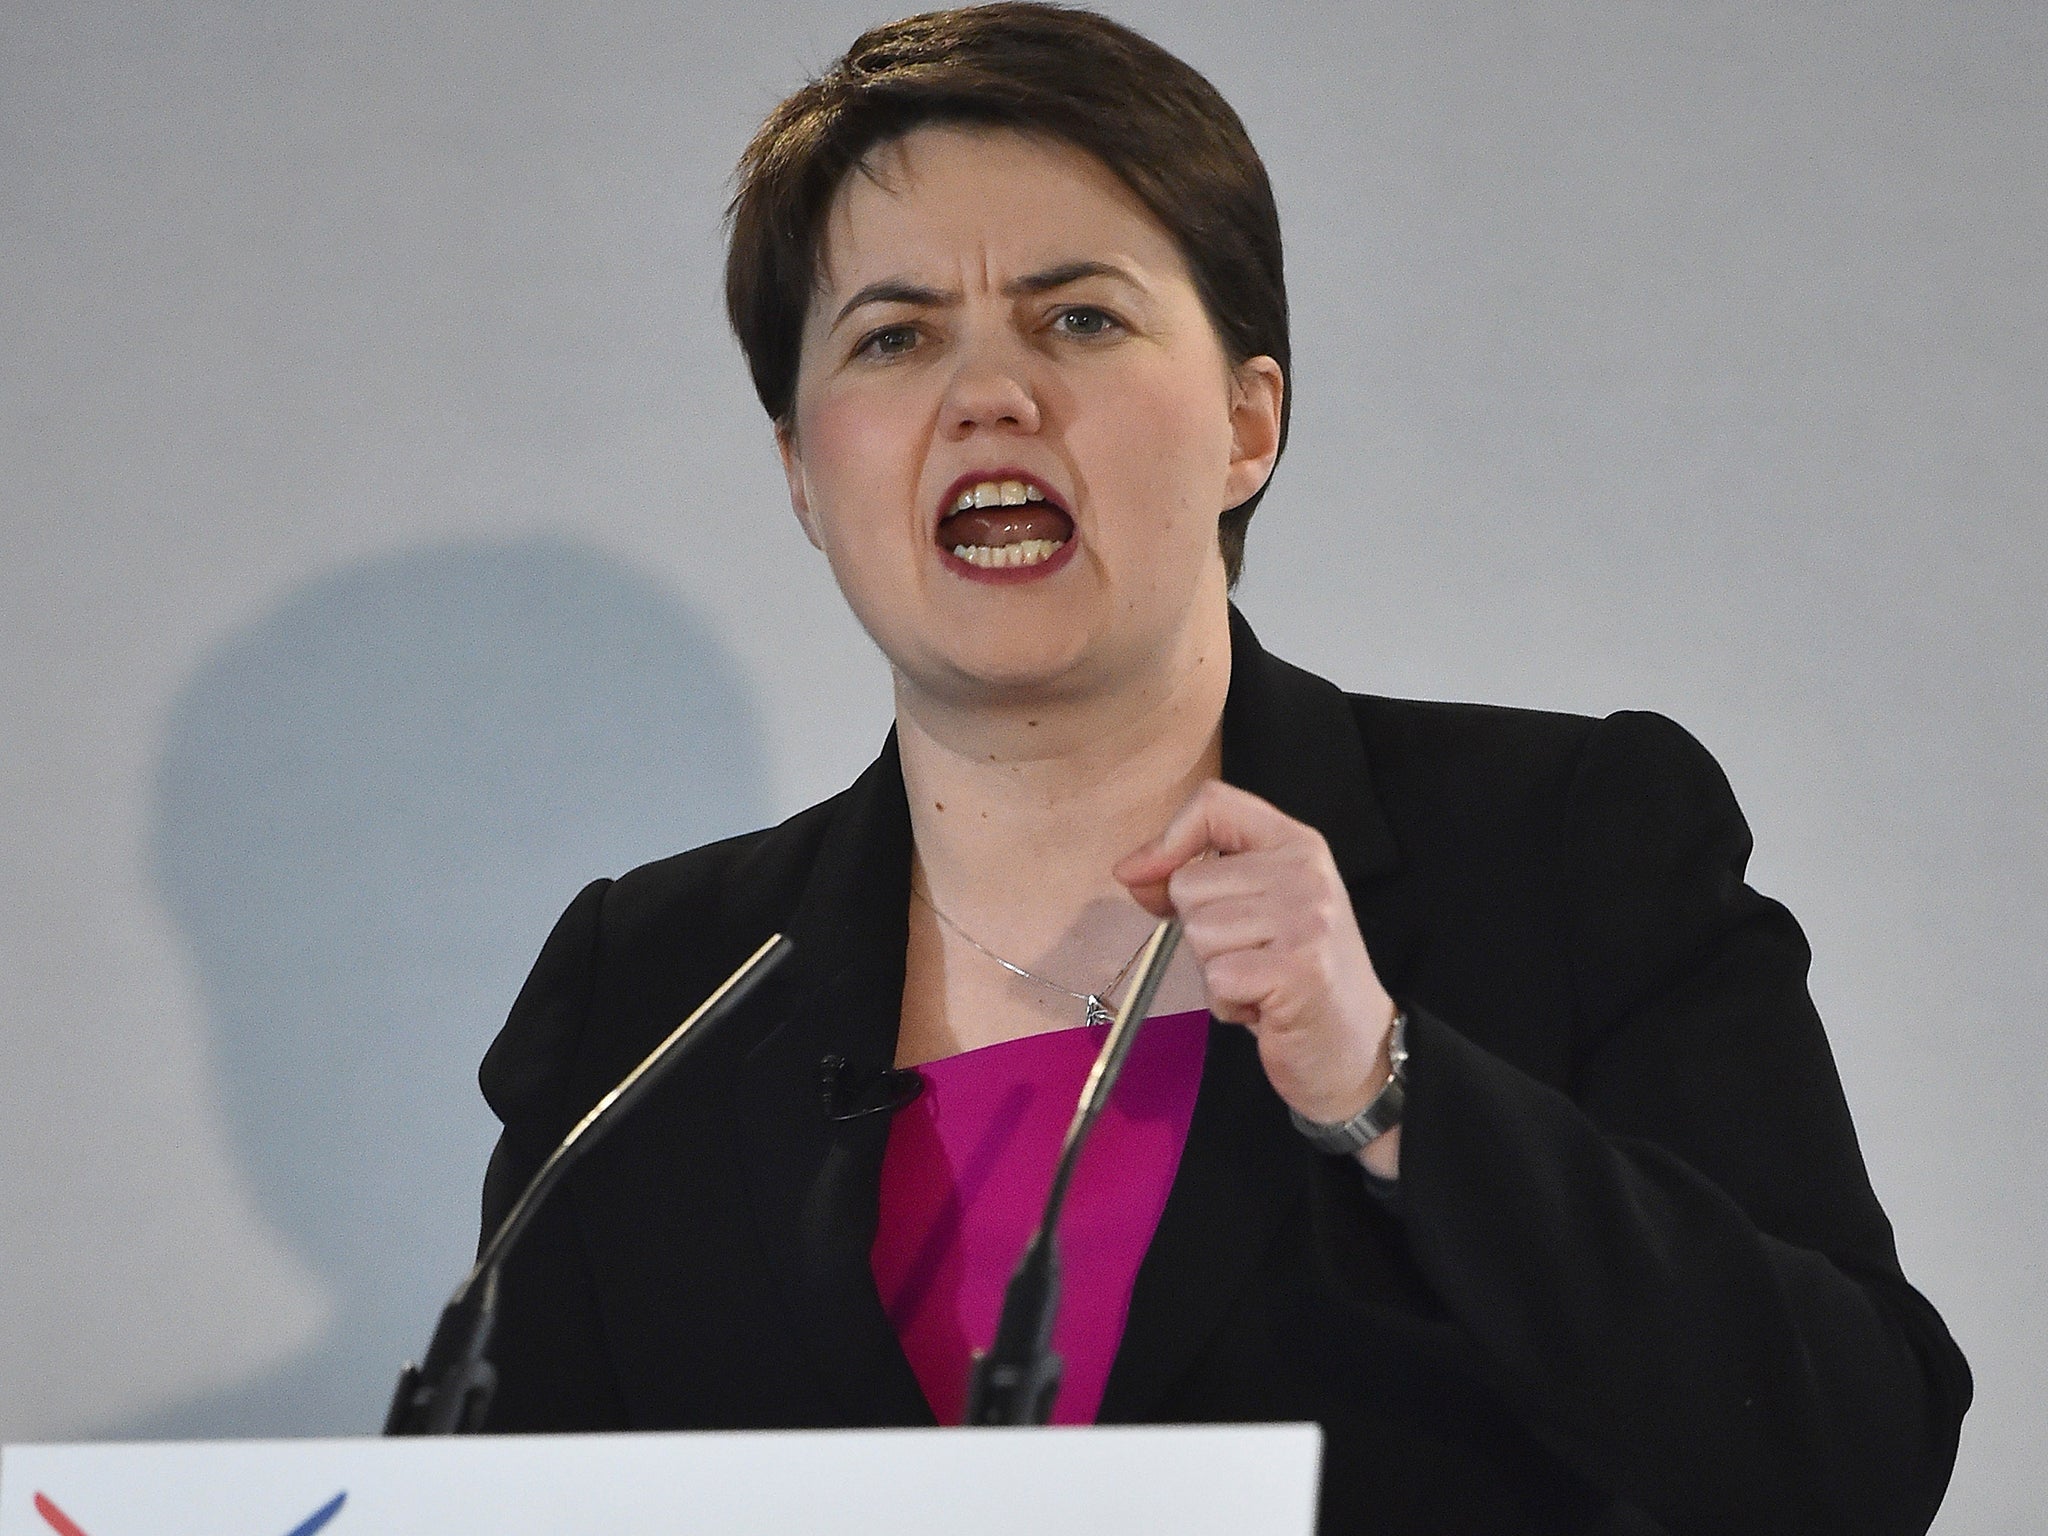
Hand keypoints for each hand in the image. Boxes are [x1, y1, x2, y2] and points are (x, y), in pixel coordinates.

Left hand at [1114, 780, 1400, 1172]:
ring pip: (1198, 933)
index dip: (1167, 841)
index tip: (1147, 878)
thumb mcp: (1255, 908)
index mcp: (1296, 843)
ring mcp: (1306, 919)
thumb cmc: (1295, 975)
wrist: (1359, 1047)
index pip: (1214, 803)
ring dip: (1216, 971)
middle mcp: (1305, 872)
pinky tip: (1265, 1006)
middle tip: (1250, 957)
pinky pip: (1216, 978)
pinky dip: (1227, 1003)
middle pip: (1189, 885)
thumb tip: (1130, 870)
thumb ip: (1196, 879)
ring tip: (1260, 981)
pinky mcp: (1297, 970)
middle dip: (1202, 934)